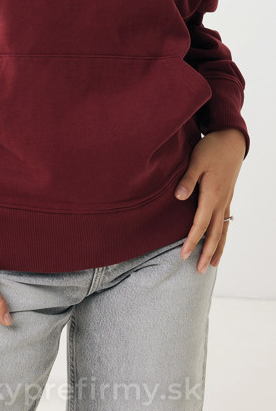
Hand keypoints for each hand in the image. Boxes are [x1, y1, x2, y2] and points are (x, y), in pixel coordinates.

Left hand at [175, 128, 245, 272]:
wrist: (231, 140)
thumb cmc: (212, 148)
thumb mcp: (196, 160)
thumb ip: (187, 179)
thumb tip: (178, 197)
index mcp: (211, 195)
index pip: (200, 225)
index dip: (191, 241)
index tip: (182, 255)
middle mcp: (220, 201)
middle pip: (214, 234)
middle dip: (206, 253)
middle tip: (198, 270)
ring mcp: (226, 200)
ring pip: (223, 230)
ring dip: (217, 248)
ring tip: (212, 265)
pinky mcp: (227, 196)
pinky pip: (226, 221)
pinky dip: (223, 235)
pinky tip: (220, 240)